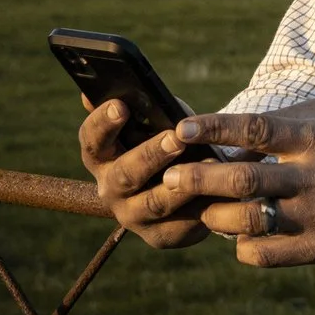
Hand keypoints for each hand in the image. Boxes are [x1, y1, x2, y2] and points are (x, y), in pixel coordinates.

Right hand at [77, 99, 212, 249]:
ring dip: (180, 183)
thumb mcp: (158, 119)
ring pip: (154, 202)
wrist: (192, 180)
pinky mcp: (160, 236)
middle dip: (150, 155)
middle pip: (124, 174)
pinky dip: (202, 208)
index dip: (103, 123)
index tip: (121, 105)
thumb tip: (113, 78)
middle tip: (176, 138)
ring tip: (206, 164)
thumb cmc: (170, 139)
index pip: (92, 140)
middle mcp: (110, 188)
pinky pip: (181, 225)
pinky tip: (222, 194)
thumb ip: (141, 104)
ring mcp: (133, 215)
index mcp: (102, 156)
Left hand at [154, 102, 314, 267]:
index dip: (215, 128)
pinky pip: (264, 254)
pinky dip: (242, 246)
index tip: (180, 129)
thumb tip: (225, 137)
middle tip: (169, 179)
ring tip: (205, 210)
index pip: (257, 130)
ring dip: (215, 216)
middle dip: (197, 179)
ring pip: (248, 220)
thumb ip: (282, 123)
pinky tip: (241, 236)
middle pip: (243, 180)